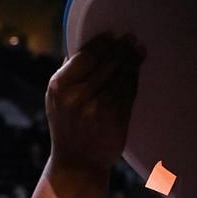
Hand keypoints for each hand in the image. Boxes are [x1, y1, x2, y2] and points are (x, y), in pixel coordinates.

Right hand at [46, 33, 141, 174]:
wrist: (77, 163)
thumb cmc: (67, 126)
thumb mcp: (56, 99)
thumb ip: (68, 74)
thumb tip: (81, 46)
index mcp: (60, 87)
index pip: (85, 57)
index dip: (101, 43)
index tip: (112, 34)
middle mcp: (78, 98)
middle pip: (106, 65)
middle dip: (120, 49)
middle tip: (131, 38)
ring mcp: (98, 110)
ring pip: (120, 78)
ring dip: (132, 62)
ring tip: (139, 50)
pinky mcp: (116, 122)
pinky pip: (128, 95)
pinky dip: (133, 81)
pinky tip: (136, 71)